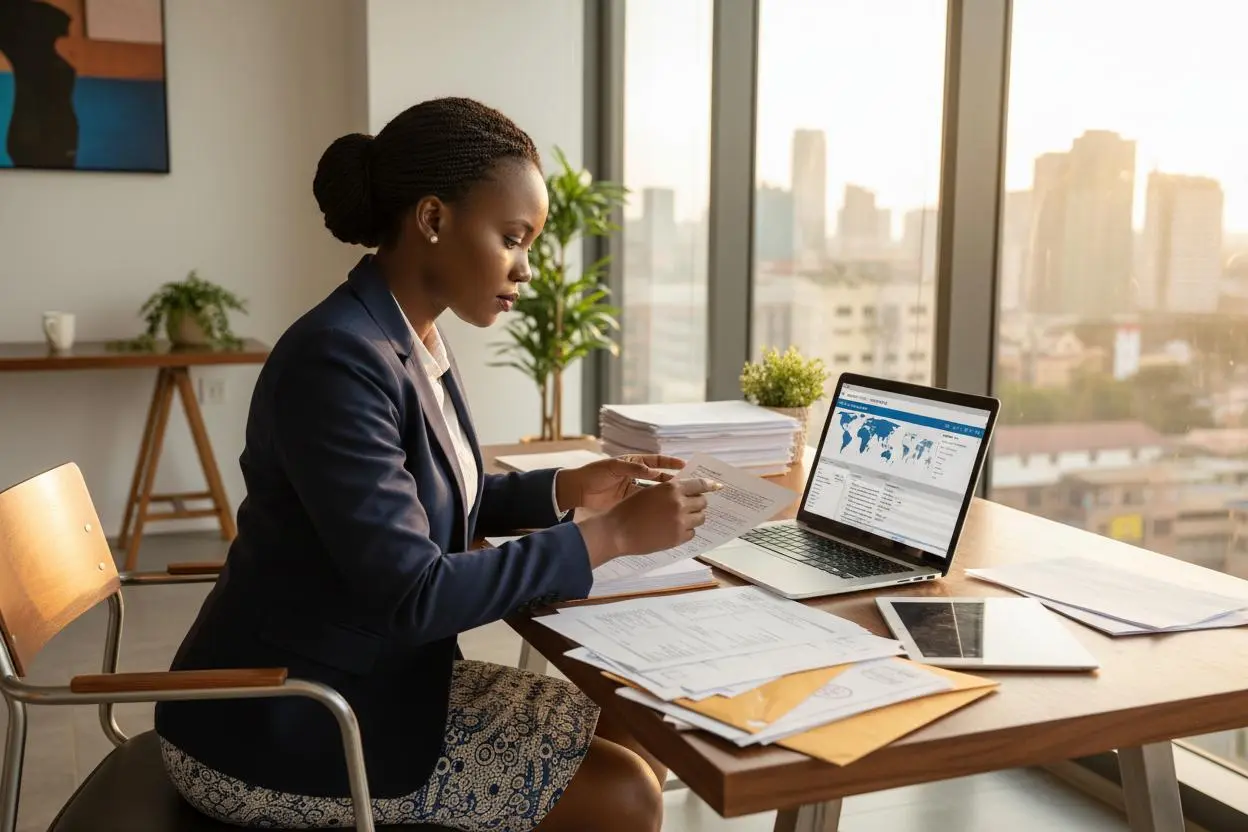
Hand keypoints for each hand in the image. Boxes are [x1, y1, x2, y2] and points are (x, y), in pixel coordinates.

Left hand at [558, 454, 686, 512]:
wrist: (578, 490)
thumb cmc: (594, 473)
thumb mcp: (613, 467)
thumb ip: (632, 468)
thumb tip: (652, 471)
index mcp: (634, 463)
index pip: (657, 461)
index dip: (671, 463)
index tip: (685, 466)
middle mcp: (636, 476)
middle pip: (659, 478)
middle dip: (674, 481)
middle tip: (688, 486)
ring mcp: (634, 490)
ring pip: (655, 492)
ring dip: (667, 495)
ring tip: (681, 500)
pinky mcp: (629, 502)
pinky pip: (646, 503)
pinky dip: (655, 506)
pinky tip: (666, 510)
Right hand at [608, 477, 722, 557]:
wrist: (618, 531)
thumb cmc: (629, 509)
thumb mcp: (649, 492)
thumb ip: (668, 491)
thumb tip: (685, 493)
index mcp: (671, 488)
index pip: (699, 484)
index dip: (709, 486)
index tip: (717, 487)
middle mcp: (679, 503)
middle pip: (702, 502)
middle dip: (698, 504)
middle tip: (690, 507)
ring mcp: (680, 521)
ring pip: (700, 518)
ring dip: (694, 518)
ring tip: (681, 519)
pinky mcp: (678, 537)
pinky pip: (692, 533)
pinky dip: (686, 531)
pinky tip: (674, 530)